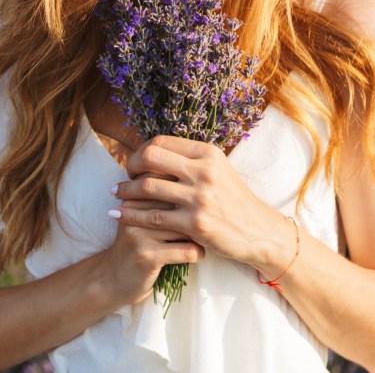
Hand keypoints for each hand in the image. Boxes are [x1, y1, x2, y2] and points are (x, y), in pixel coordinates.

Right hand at [101, 187, 203, 306]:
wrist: (113, 279)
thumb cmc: (137, 242)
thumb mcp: (141, 216)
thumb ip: (159, 196)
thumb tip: (194, 175)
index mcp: (133, 197)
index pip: (166, 181)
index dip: (187, 190)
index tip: (198, 204)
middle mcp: (134, 211)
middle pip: (179, 202)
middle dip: (198, 212)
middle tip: (209, 221)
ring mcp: (140, 234)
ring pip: (186, 226)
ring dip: (201, 234)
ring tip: (204, 238)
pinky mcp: (148, 256)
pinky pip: (187, 250)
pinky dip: (198, 253)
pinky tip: (197, 254)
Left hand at [113, 135, 290, 267]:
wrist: (258, 232)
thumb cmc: (233, 200)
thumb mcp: (218, 170)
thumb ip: (190, 159)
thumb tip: (154, 150)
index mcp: (208, 153)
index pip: (162, 141)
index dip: (141, 151)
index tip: (135, 163)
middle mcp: (204, 171)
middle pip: (151, 157)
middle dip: (130, 166)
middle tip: (123, 177)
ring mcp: (200, 198)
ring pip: (148, 187)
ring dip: (125, 191)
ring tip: (116, 194)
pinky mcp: (195, 224)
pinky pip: (152, 217)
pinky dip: (131, 215)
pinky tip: (119, 215)